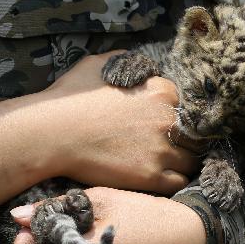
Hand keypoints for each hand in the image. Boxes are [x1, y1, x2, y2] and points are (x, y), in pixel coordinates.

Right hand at [42, 51, 201, 194]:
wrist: (51, 133)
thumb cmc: (70, 98)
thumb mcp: (99, 64)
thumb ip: (128, 62)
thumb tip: (142, 66)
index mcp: (161, 91)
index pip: (186, 106)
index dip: (176, 116)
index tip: (165, 124)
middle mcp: (167, 119)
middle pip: (193, 134)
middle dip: (184, 139)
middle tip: (169, 146)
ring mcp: (161, 149)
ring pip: (190, 159)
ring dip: (182, 161)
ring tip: (168, 164)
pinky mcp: (151, 176)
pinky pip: (180, 181)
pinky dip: (174, 180)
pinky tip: (161, 177)